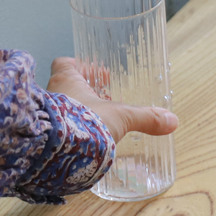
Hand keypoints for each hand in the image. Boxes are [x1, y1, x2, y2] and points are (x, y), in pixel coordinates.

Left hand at [46, 57, 177, 144]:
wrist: (57, 152)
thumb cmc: (84, 122)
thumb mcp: (120, 118)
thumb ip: (145, 117)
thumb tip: (171, 120)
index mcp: (66, 80)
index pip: (64, 64)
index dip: (78, 65)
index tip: (93, 72)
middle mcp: (50, 95)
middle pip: (63, 87)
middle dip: (81, 92)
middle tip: (100, 99)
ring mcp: (44, 117)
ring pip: (59, 109)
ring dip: (74, 113)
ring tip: (95, 123)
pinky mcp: (44, 137)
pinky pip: (56, 131)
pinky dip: (68, 134)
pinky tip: (84, 143)